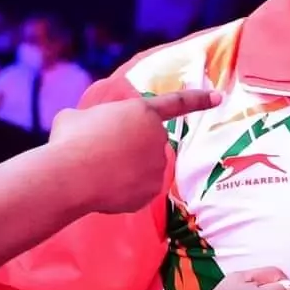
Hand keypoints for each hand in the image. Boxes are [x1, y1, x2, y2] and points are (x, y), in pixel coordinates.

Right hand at [46, 88, 221, 214]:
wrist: (71, 175)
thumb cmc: (70, 139)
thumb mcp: (78, 117)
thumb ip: (94, 120)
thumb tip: (88, 129)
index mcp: (142, 112)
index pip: (177, 103)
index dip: (199, 99)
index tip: (219, 97)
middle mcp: (157, 138)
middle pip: (147, 143)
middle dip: (128, 149)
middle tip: (98, 153)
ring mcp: (157, 166)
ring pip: (142, 169)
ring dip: (124, 170)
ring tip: (97, 171)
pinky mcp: (151, 191)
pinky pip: (137, 190)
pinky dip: (122, 191)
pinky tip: (104, 188)